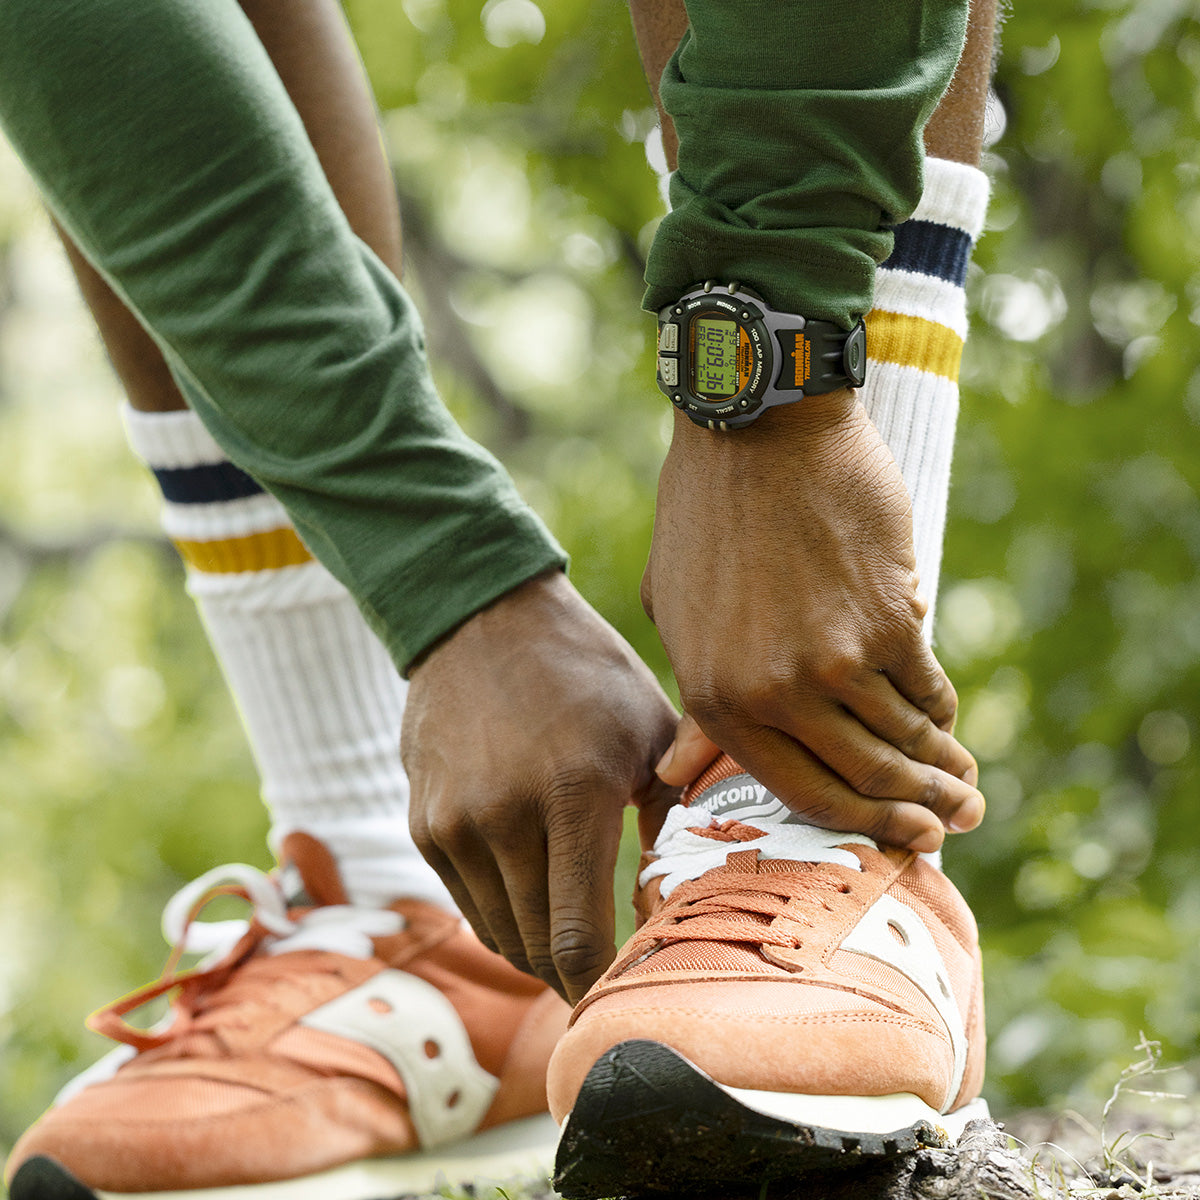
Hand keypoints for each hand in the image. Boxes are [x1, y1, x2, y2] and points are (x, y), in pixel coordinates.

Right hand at [402, 570, 679, 1002]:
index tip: (622, 997)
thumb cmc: (585, 674)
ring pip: (500, 934)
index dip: (599, 986)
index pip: (579, 938)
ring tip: (573, 934)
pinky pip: (469, 902)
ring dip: (539, 948)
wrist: (482, 620)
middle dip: (575, 974)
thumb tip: (676, 895)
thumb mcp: (650, 730)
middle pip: (538, 949)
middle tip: (607, 971)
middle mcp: (504, 817)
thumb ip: (672, 816)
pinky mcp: (425, 826)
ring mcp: (455, 824)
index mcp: (573, 794)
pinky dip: (504, 914)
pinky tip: (533, 889)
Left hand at [643, 393, 983, 852]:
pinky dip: (942, 708)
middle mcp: (774, 695)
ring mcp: (833, 660)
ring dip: (943, 767)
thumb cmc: (707, 516)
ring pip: (903, 738)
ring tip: (968, 784)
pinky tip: (950, 720)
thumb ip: (696, 703)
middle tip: (958, 822)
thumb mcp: (677, 616)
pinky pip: (927, 685)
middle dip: (920, 809)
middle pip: (865, 779)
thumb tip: (674, 778)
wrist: (757, 428)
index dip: (859, 825)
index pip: (801, 792)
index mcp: (716, 700)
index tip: (898, 839)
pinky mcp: (886, 618)